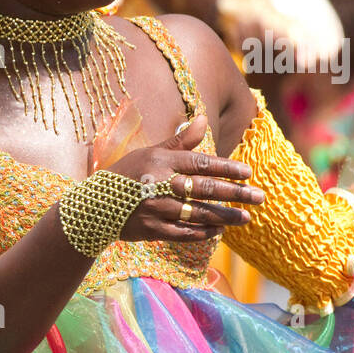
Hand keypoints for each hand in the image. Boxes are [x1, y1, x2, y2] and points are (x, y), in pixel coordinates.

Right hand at [109, 116, 264, 241]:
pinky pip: (183, 232)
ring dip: (224, 216)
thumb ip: (179, 141)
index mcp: (162, 162)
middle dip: (235, 193)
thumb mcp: (150, 153)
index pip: (201, 163)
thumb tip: (202, 119)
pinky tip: (217, 231)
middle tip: (260, 197)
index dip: (226, 168)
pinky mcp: (151, 229)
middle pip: (205, 189)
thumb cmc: (126, 174)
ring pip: (198, 213)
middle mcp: (161, 184)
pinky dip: (202, 233)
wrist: (94, 205)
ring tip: (245, 217)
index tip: (248, 173)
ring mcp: (156, 209)